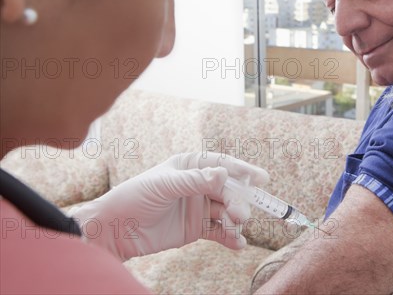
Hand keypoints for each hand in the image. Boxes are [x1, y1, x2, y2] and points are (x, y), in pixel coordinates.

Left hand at [69, 152, 268, 259]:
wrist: (115, 230)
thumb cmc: (134, 198)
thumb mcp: (164, 185)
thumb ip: (194, 180)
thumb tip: (224, 174)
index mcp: (190, 166)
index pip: (222, 165)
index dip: (243, 171)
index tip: (261, 178)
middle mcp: (198, 185)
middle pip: (228, 191)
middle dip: (238, 202)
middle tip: (241, 215)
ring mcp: (199, 207)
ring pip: (227, 212)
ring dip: (235, 221)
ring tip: (235, 231)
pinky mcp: (197, 228)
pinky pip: (220, 231)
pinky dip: (230, 237)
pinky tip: (237, 244)